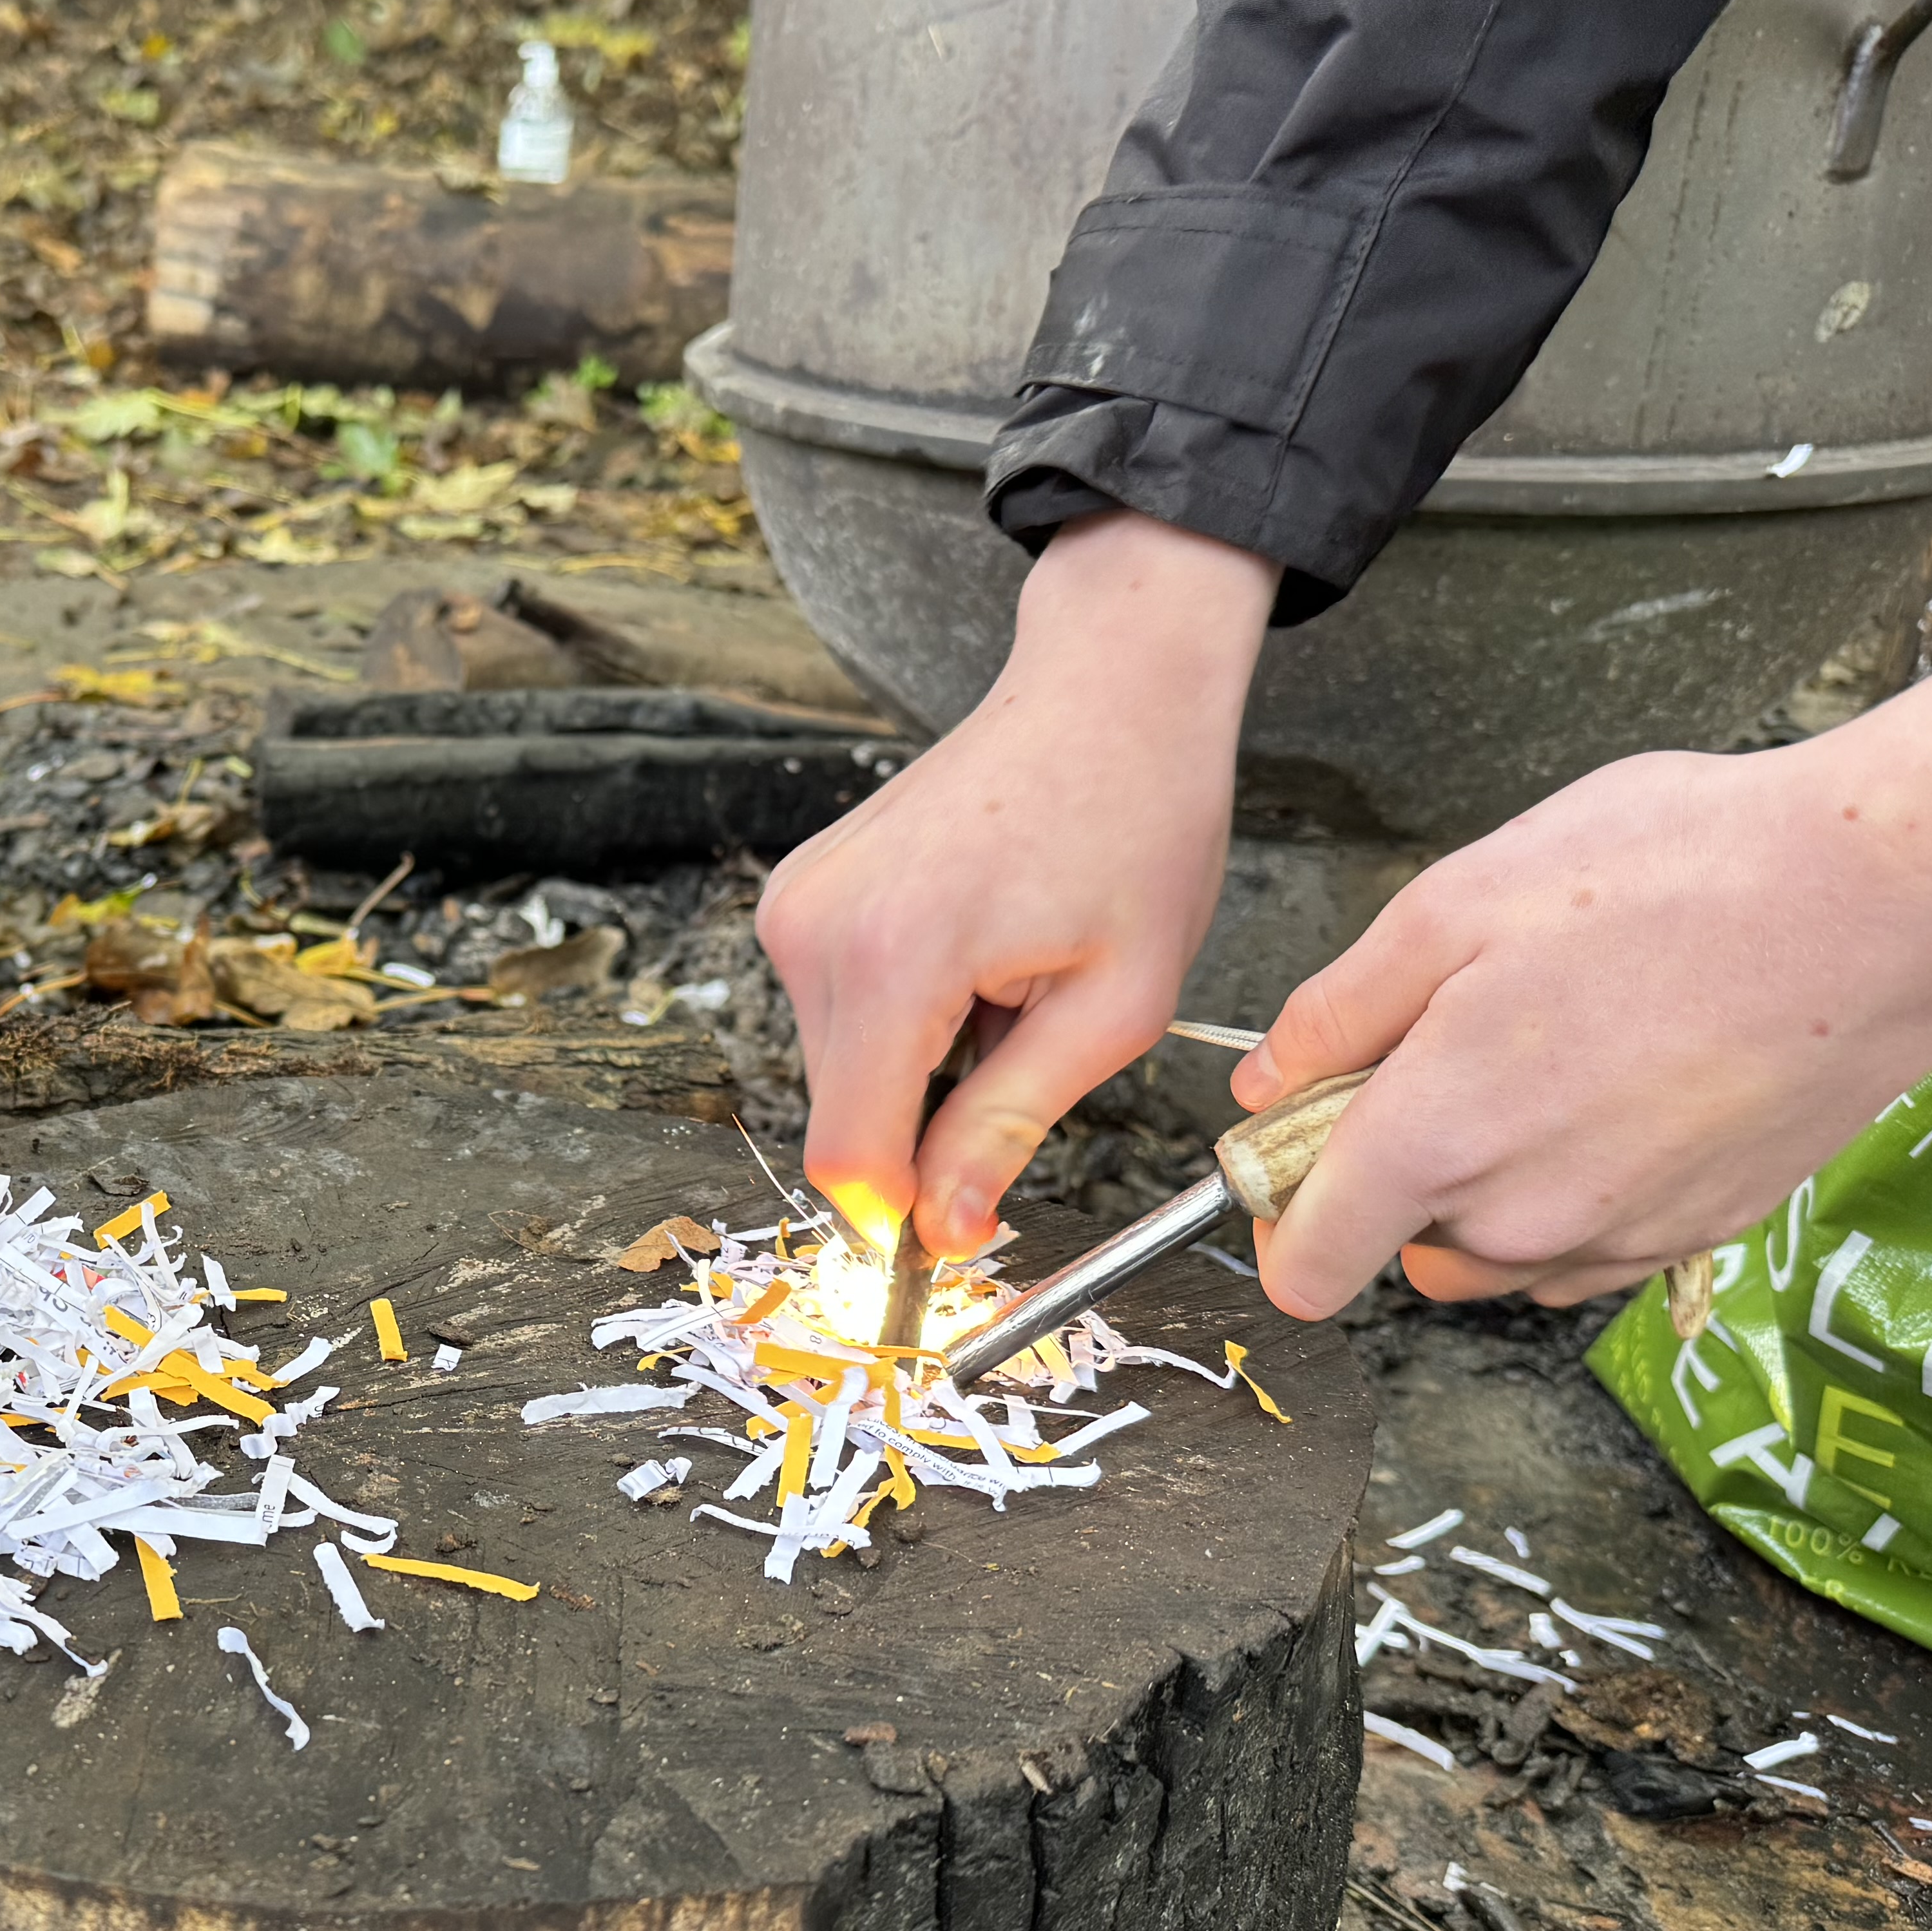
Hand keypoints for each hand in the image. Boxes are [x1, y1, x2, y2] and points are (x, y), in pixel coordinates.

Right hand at [758, 508, 1276, 1257]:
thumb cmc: (1136, 823)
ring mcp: (795, 904)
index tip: (959, 1238)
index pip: (851, 1154)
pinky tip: (969, 956)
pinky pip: (834, 1010)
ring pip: (837, 1068)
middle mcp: (817, 927)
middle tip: (1028, 1060)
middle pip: (841, 1116)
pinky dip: (900, 1018)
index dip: (903, 1218)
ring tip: (1007, 988)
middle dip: (924, 1131)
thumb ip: (1012, 1124)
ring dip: (918, 1070)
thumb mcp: (1114, 1005)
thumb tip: (946, 1229)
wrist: (1105, 692)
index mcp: (897, 957)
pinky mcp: (796, 892)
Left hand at [1236, 656, 1931, 1317]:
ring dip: (1488, 1187)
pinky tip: (1613, 1093)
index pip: (1306, 1268)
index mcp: (1437, 1137)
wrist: (1881, 898)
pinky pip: (1588, 1251)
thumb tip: (1265, 1078)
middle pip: (1400, 1246)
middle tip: (1444, 1054)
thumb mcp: (1456, 901)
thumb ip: (1337, 1010)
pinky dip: (1575, 1193)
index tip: (1289, 1155)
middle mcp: (1522, 1216)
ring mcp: (1618, 1236)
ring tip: (1545, 1059)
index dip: (1279, 1216)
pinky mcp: (1698, 1231)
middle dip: (1393, 1172)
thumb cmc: (1677, 877)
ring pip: (1496, 1255)